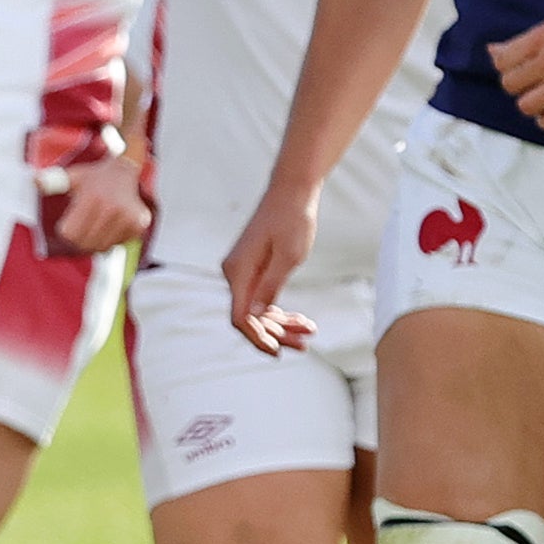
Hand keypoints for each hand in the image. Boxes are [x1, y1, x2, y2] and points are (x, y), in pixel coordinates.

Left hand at [49, 148, 152, 254]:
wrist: (125, 170)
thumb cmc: (93, 177)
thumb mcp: (72, 176)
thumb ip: (51, 181)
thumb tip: (34, 180)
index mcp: (93, 198)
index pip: (69, 234)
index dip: (65, 231)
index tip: (68, 222)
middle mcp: (112, 208)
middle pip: (84, 243)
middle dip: (78, 239)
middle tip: (82, 226)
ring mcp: (128, 217)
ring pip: (101, 247)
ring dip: (95, 242)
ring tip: (97, 224)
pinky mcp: (139, 225)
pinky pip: (117, 245)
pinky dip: (111, 241)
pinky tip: (111, 225)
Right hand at [224, 185, 322, 354]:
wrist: (291, 191)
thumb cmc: (292, 219)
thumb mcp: (288, 256)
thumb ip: (270, 287)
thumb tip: (257, 315)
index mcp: (239, 271)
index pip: (240, 317)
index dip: (257, 338)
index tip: (278, 351)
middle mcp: (235, 273)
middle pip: (249, 317)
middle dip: (276, 334)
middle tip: (305, 344)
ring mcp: (243, 270)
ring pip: (257, 309)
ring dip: (281, 324)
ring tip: (309, 331)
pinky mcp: (252, 268)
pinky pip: (261, 297)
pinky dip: (279, 310)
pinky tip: (300, 318)